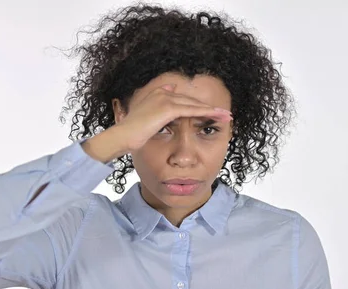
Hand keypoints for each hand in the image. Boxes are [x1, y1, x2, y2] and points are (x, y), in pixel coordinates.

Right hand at [112, 83, 232, 151]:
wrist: (122, 136)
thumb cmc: (129, 134)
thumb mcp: (143, 122)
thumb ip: (154, 115)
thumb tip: (163, 119)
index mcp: (157, 94)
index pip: (183, 100)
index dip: (198, 107)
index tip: (210, 112)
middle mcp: (162, 93)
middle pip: (192, 101)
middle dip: (208, 108)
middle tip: (224, 114)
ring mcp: (165, 99)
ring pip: (195, 105)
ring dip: (213, 111)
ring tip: (226, 116)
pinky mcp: (168, 108)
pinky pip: (193, 110)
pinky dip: (207, 113)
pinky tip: (218, 116)